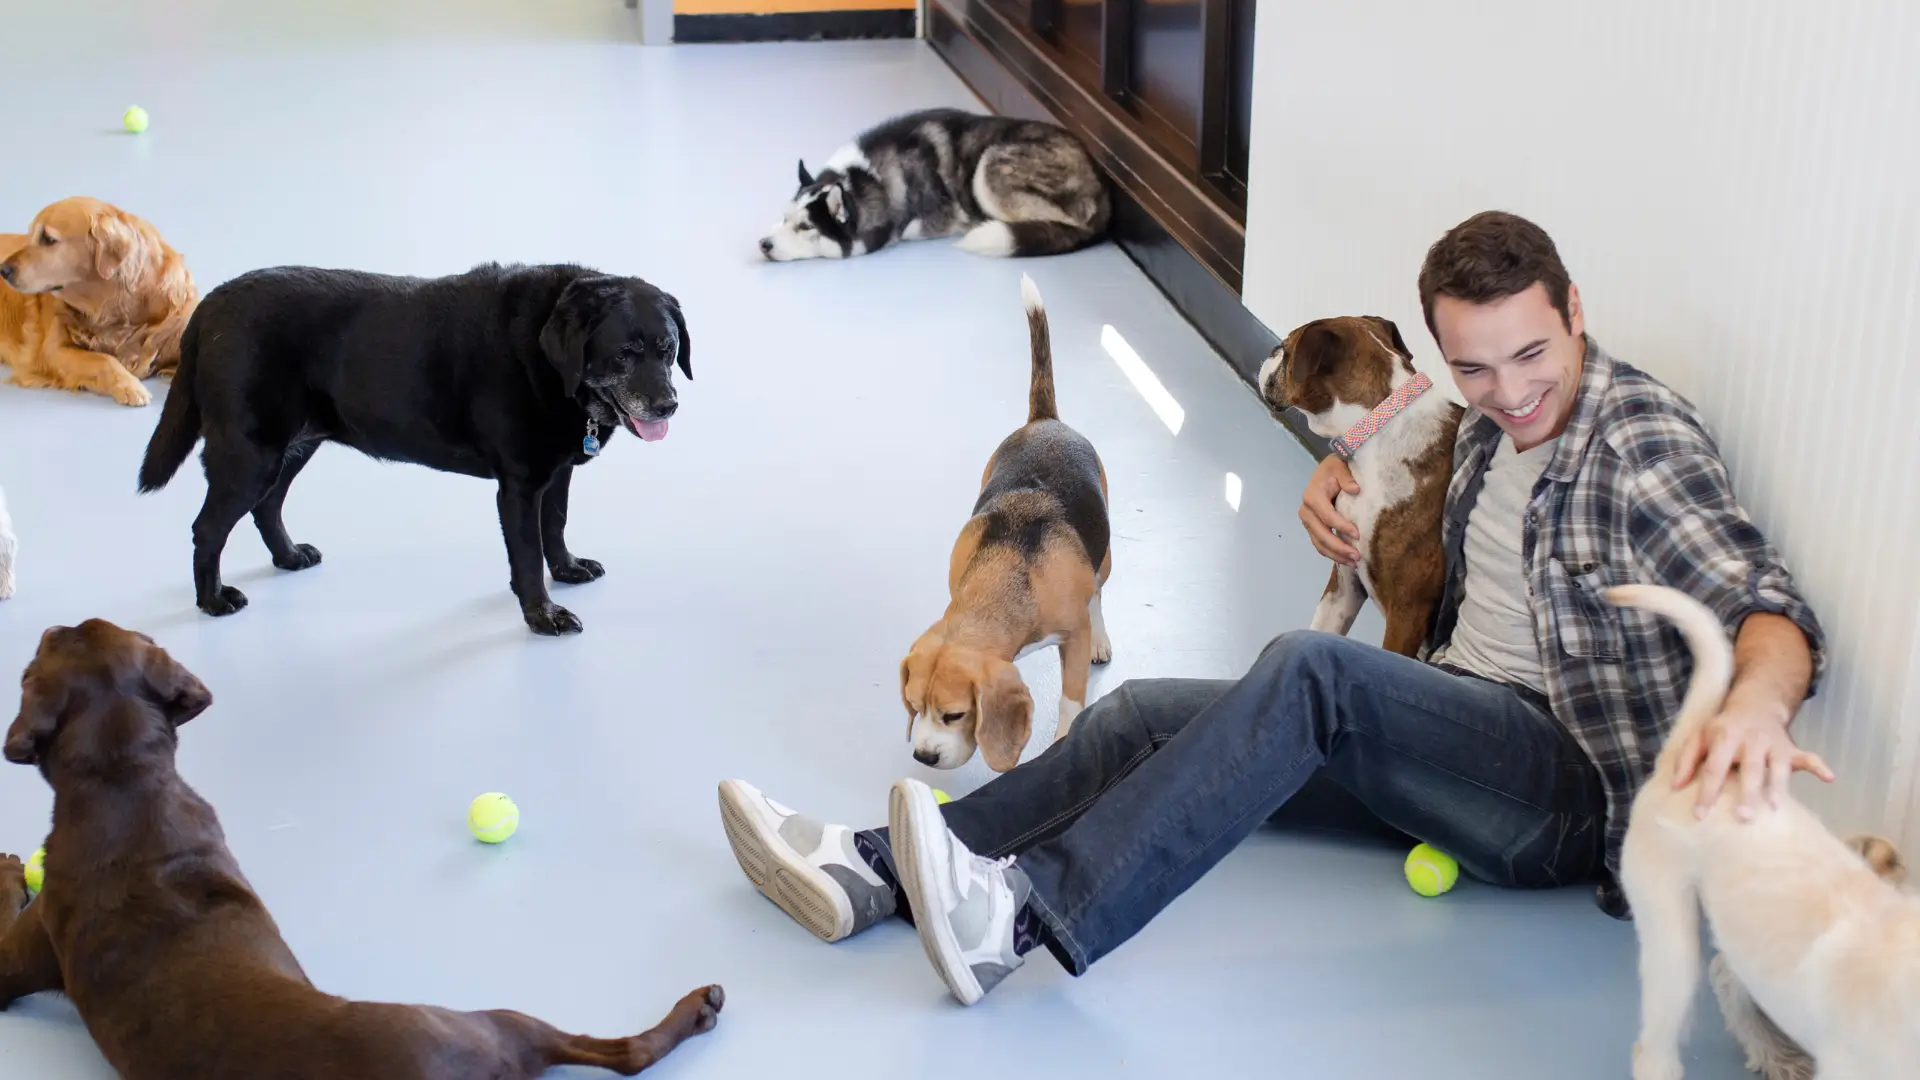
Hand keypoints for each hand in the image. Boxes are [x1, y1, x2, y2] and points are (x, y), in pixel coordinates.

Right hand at [1299, 455, 1361, 566]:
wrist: (1327, 471)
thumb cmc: (1335, 468)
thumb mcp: (1340, 466)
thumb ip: (1346, 477)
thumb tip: (1355, 489)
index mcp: (1312, 496)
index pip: (1327, 516)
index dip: (1341, 526)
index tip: (1358, 534)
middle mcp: (1306, 511)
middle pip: (1321, 534)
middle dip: (1339, 547)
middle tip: (1357, 556)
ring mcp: (1308, 521)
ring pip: (1319, 544)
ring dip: (1336, 555)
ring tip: (1354, 563)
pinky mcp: (1313, 528)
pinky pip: (1320, 544)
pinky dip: (1332, 554)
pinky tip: (1346, 560)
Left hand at [1672, 704, 1833, 819]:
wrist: (1755, 705)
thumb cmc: (1722, 729)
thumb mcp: (1699, 737)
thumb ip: (1686, 760)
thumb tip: (1676, 786)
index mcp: (1725, 737)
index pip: (1715, 767)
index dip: (1708, 791)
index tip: (1701, 814)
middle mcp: (1751, 740)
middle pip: (1750, 769)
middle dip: (1748, 792)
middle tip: (1743, 816)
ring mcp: (1773, 744)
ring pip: (1778, 766)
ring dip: (1778, 786)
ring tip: (1775, 806)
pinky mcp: (1790, 748)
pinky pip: (1807, 756)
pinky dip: (1819, 766)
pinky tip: (1829, 777)